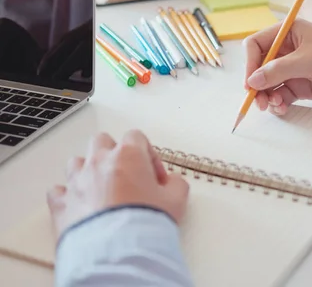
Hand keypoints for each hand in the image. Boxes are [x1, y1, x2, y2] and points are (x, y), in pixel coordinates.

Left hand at [47, 130, 188, 239]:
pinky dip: (67, 195)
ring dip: (88, 171)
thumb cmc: (146, 221)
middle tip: (128, 175)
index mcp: (128, 155)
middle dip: (114, 154)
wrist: (118, 250)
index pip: (136, 137)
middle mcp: (100, 162)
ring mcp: (77, 181)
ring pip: (77, 161)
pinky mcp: (62, 204)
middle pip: (103, 141)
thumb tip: (173, 182)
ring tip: (103, 189)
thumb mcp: (176, 201)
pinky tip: (78, 204)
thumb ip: (176, 185)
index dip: (149, 155)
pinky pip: (58, 191)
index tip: (155, 176)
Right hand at [244, 20, 311, 115]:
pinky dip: (278, 102)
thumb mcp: (308, 61)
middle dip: (256, 84)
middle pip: (259, 67)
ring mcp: (294, 69)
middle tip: (258, 101)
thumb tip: (252, 81)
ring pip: (268, 83)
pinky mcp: (302, 86)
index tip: (250, 82)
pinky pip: (281, 94)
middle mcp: (288, 49)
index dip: (250, 63)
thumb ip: (278, 71)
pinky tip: (281, 108)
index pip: (256, 45)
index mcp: (288, 32)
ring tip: (273, 105)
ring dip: (266, 95)